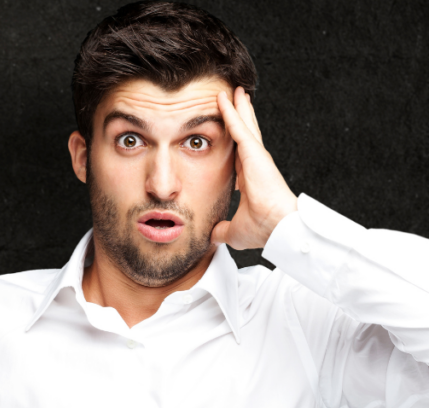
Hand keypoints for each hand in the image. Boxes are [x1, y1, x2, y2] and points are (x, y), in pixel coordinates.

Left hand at [210, 87, 297, 248]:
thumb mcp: (234, 230)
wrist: (278, 228)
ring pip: (244, 125)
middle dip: (239, 116)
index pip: (238, 154)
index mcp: (250, 178)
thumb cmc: (263, 229)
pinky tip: (223, 98)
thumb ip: (221, 230)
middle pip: (244, 134)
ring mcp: (256, 156)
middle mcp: (254, 164)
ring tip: (233, 90)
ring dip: (237, 107)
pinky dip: (230, 112)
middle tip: (234, 98)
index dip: (233, 140)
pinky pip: (238, 128)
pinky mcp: (255, 153)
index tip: (228, 131)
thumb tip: (211, 236)